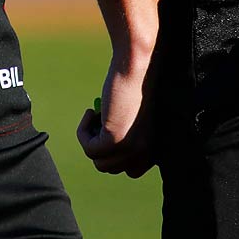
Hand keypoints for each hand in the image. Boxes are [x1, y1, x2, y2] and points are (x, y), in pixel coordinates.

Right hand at [77, 50, 158, 177]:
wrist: (135, 68)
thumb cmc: (135, 86)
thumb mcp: (134, 119)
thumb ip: (127, 137)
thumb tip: (104, 151)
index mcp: (155, 149)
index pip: (131, 170)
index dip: (115, 154)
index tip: (107, 131)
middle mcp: (145, 154)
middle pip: (111, 168)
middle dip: (100, 148)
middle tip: (100, 123)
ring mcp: (131, 149)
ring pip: (99, 162)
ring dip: (90, 140)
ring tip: (96, 116)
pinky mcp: (114, 140)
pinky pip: (89, 149)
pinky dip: (83, 131)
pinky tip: (91, 111)